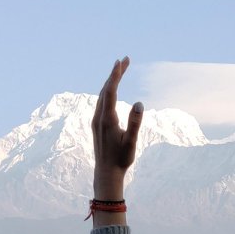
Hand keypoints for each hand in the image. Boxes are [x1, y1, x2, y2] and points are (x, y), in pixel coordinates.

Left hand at [92, 56, 142, 201]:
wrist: (106, 173)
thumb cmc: (121, 159)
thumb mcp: (131, 142)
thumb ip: (135, 123)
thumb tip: (138, 103)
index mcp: (107, 119)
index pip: (111, 91)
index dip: (116, 75)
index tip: (121, 62)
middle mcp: (99, 117)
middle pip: (106, 89)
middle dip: (115, 73)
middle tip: (125, 60)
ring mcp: (96, 121)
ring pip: (102, 95)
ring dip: (111, 81)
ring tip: (120, 69)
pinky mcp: (97, 125)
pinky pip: (101, 102)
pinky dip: (108, 91)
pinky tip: (112, 89)